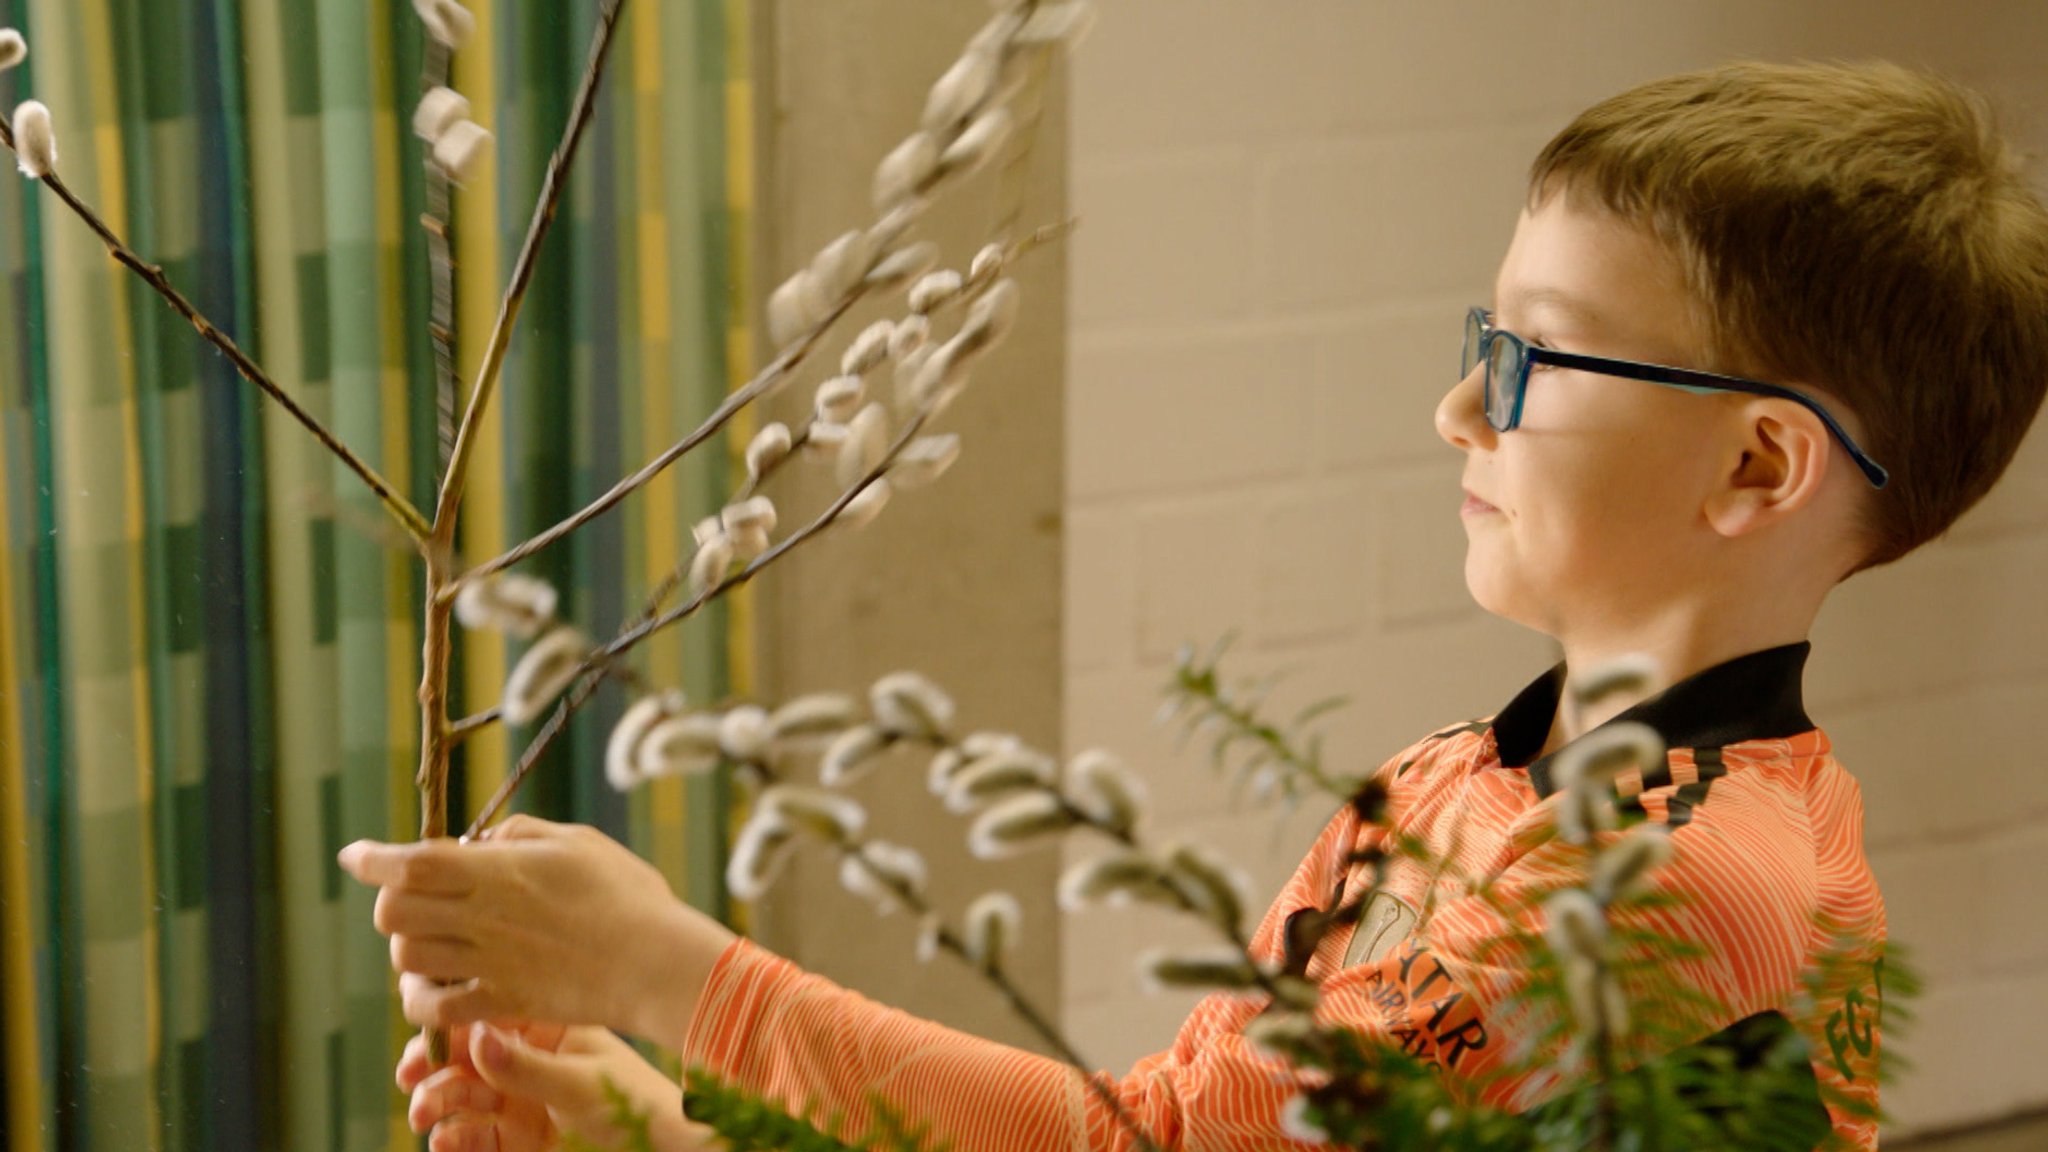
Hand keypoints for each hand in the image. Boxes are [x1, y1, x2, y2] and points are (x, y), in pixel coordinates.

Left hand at [339, 814, 736, 1047]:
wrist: (655, 961)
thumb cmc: (626, 894)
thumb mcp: (578, 842)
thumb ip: (521, 834)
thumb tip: (483, 840)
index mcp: (498, 872)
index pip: (411, 862)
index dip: (372, 858)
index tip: (354, 855)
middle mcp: (483, 918)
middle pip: (394, 911)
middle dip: (393, 901)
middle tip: (416, 900)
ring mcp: (489, 964)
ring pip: (407, 958)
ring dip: (410, 948)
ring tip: (434, 942)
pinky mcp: (502, 1003)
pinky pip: (434, 1010)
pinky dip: (424, 1000)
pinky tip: (439, 989)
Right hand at [401, 1020, 711, 1151]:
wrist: (661, 1151)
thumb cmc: (635, 1106)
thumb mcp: (580, 1083)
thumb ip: (526, 1066)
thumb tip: (474, 1034)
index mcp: (549, 1030)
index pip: (490, 1016)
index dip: (452, 1022)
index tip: (423, 1029)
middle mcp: (529, 1061)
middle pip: (465, 1057)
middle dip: (432, 1066)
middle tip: (410, 1076)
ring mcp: (521, 1101)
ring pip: (462, 1097)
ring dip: (436, 1102)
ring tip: (425, 1115)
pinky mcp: (517, 1140)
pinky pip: (474, 1137)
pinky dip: (454, 1139)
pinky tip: (443, 1142)